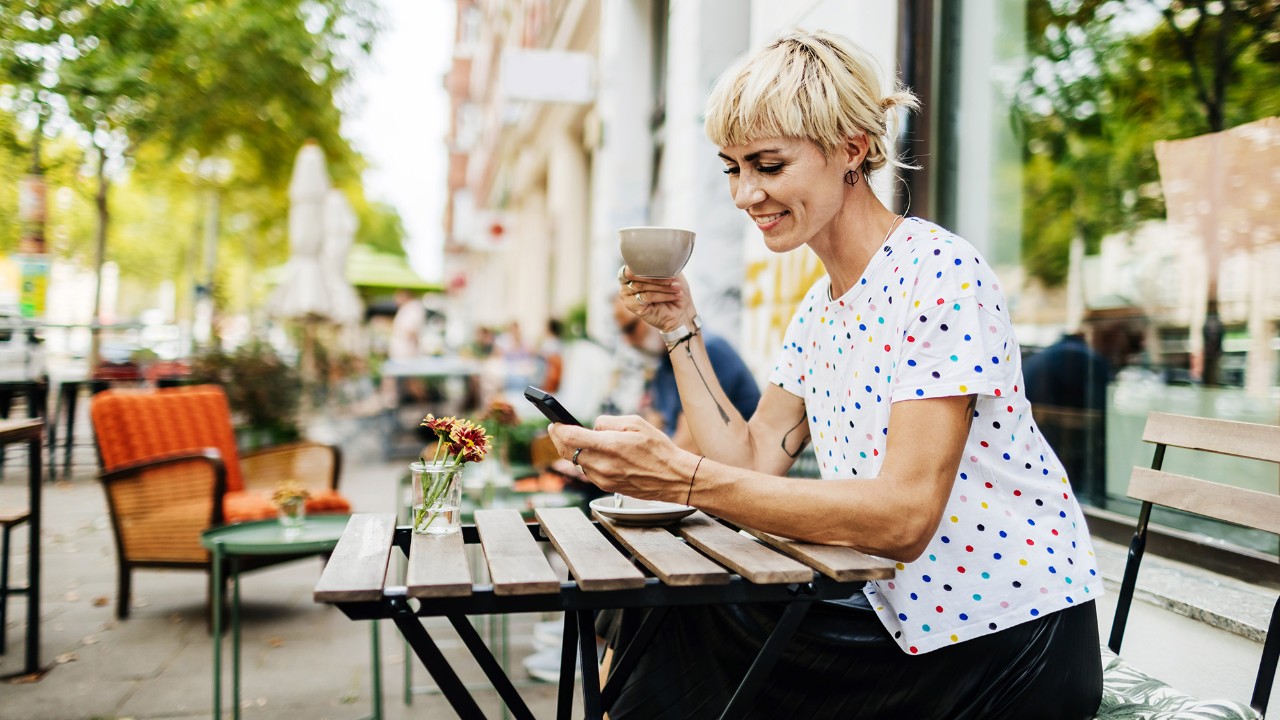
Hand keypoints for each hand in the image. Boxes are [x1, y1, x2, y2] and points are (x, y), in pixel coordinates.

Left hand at [547, 415, 698, 502]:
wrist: (673, 477)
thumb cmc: (658, 449)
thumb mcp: (635, 423)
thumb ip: (608, 422)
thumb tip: (593, 426)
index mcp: (609, 445)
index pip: (571, 437)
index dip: (558, 429)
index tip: (553, 423)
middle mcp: (602, 464)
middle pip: (567, 452)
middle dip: (559, 439)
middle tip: (556, 430)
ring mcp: (603, 478)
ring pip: (577, 463)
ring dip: (573, 451)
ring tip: (577, 440)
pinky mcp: (607, 487)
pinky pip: (589, 472)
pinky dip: (587, 462)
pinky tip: (594, 454)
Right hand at [618, 266, 693, 333]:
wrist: (681, 312)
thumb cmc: (674, 291)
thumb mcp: (670, 272)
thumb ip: (662, 264)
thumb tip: (660, 255)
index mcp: (631, 273)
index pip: (631, 265)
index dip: (646, 266)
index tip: (664, 268)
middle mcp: (625, 284)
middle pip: (634, 275)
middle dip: (656, 277)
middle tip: (673, 279)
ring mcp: (627, 297)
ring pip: (642, 286)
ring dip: (662, 286)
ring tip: (676, 288)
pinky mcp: (633, 307)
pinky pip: (646, 296)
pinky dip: (662, 295)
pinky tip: (674, 296)